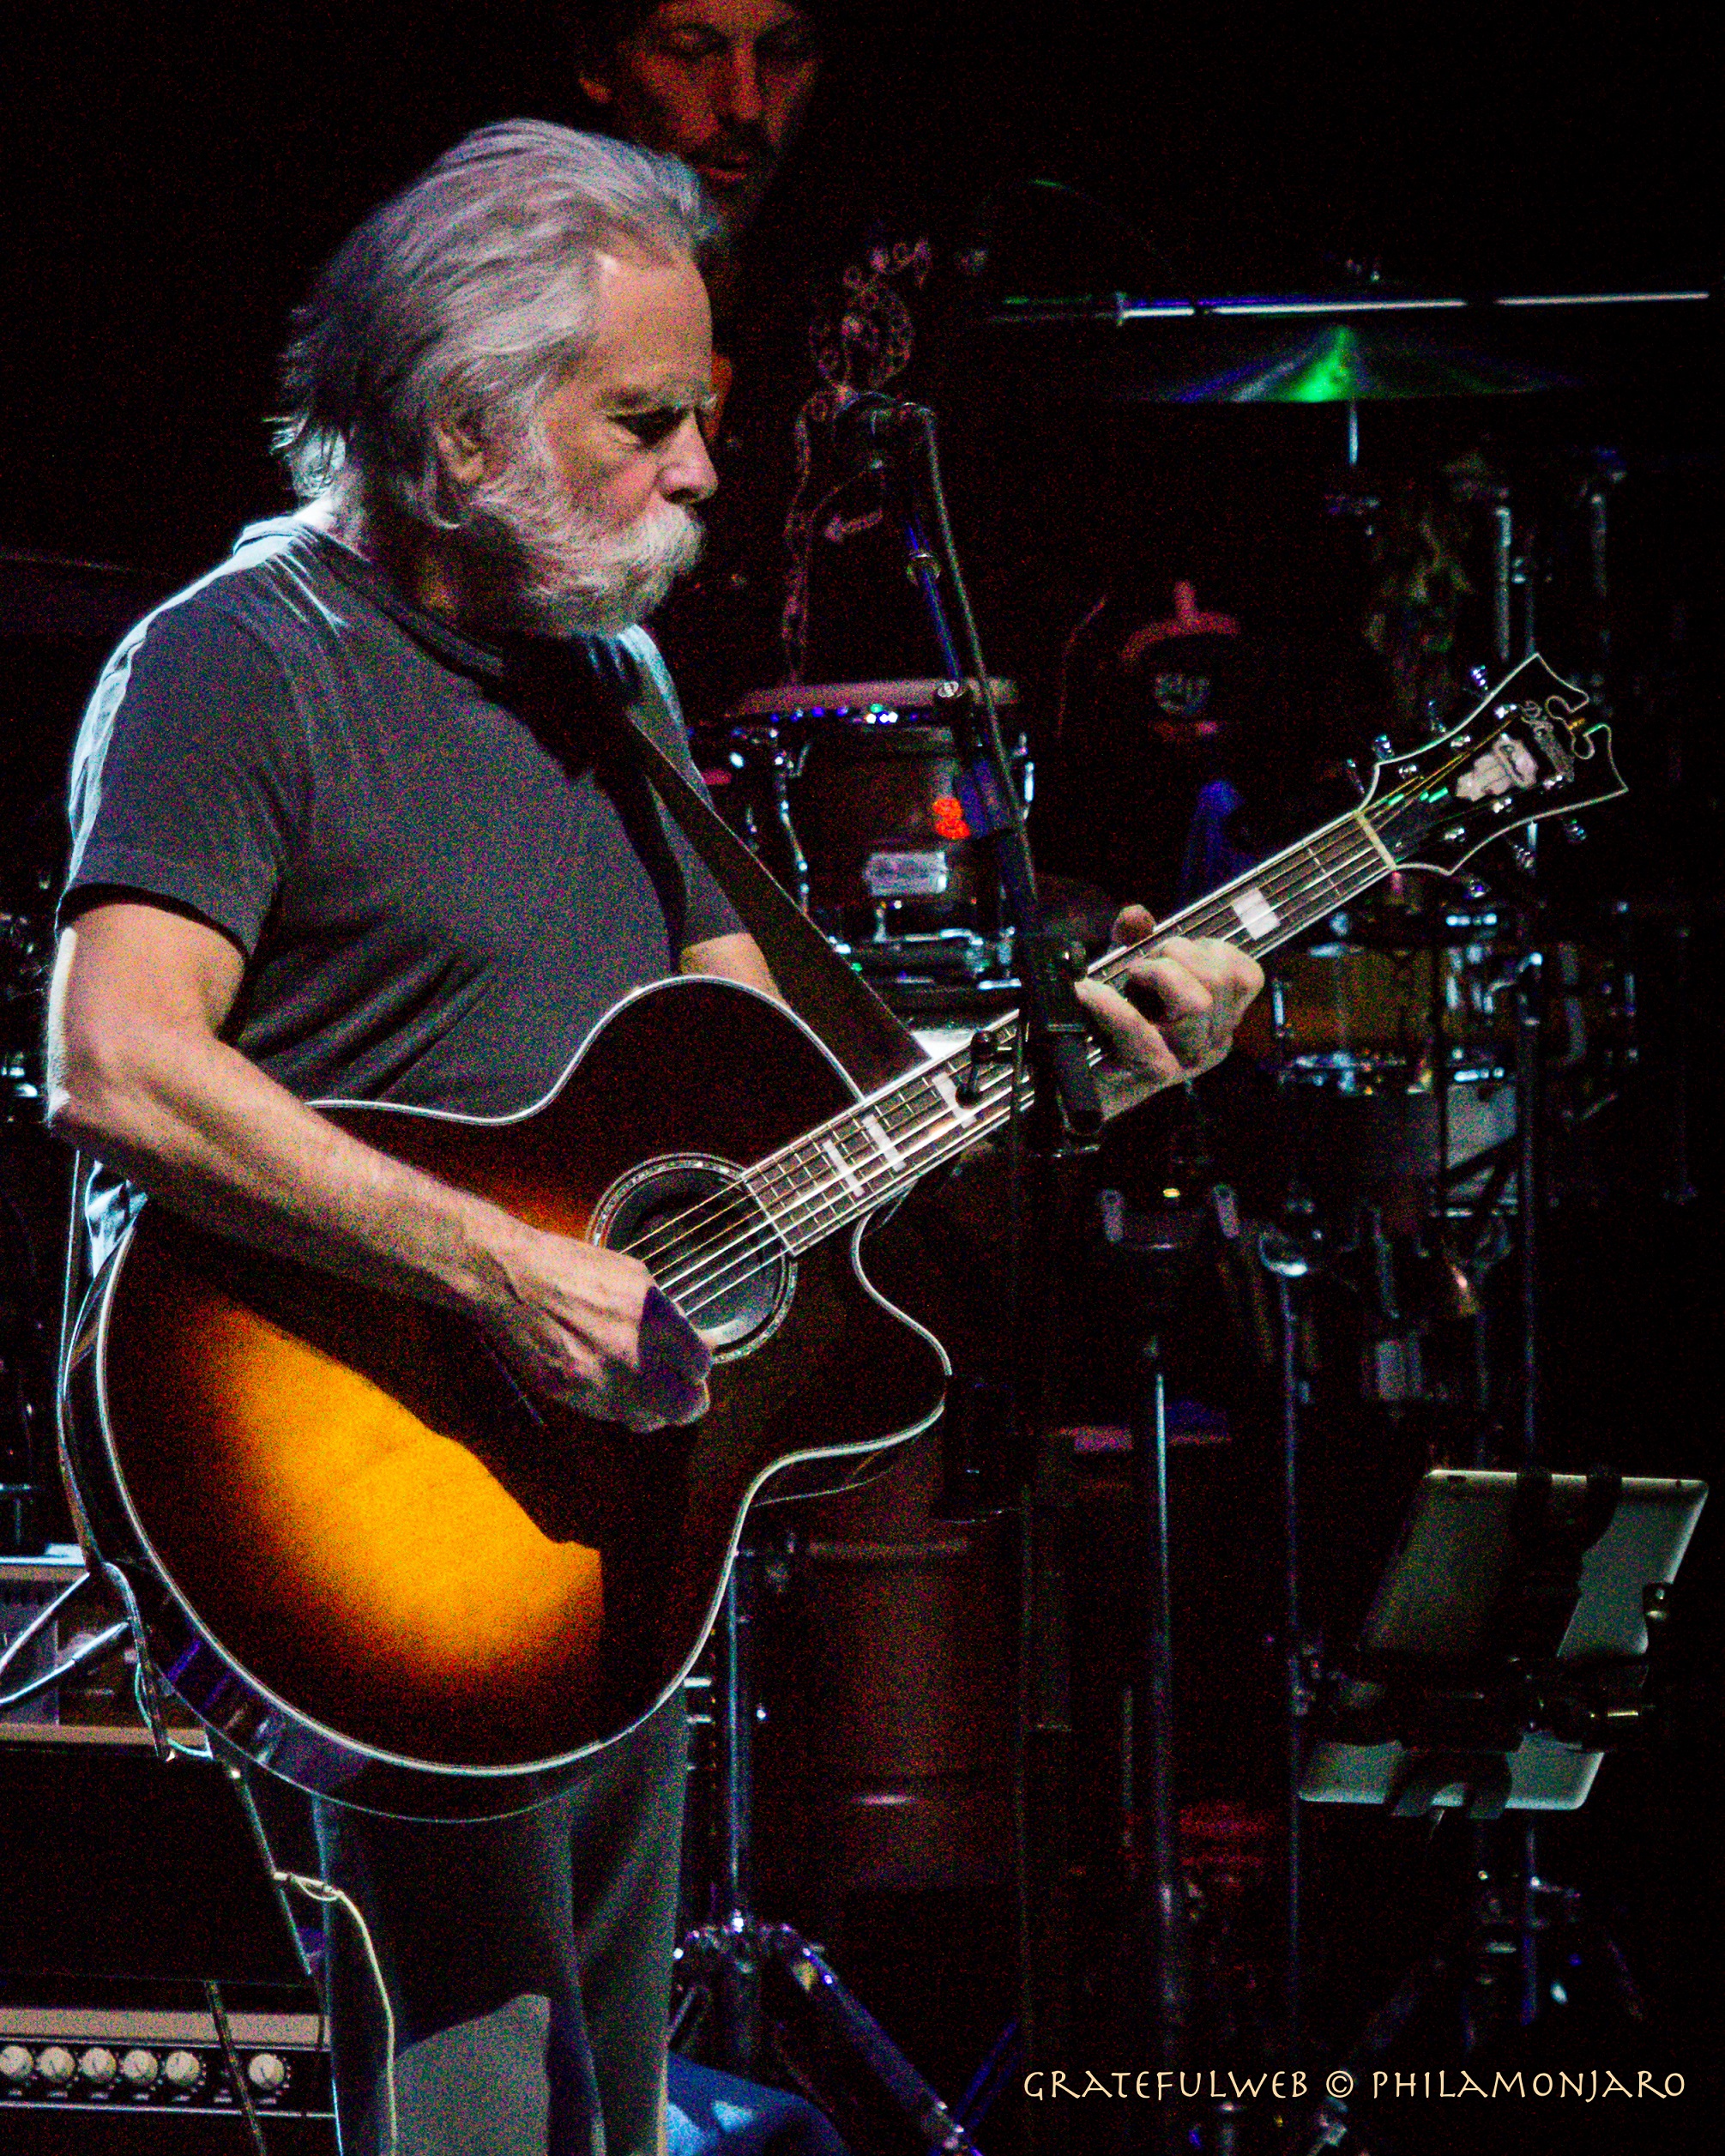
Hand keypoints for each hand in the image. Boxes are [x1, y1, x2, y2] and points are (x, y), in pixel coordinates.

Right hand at [477, 1226, 711, 1433]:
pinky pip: (609, 1415)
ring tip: (643, 1385)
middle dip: (690, 1400)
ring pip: (647, 1419)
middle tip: (683, 1389)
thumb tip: (698, 1340)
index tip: (691, 1362)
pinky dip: (617, 1404)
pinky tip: (609, 1380)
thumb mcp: (633, 1276)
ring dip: (652, 1407)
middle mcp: (632, 1356)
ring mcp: (600, 1382)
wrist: (512, 1280)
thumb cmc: (572, 1269)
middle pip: (685, 1407)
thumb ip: (668, 1314)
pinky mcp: (571, 1396)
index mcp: (654, 1317)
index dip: (699, 1365)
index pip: (700, 1364)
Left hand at [1074, 904, 1263, 1110]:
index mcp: (1220, 1019)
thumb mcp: (1131, 973)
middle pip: (1219, 981)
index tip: (1173, 950)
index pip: (1246, 975)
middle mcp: (1212, 1042)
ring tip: (1128, 979)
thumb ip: (1137, 939)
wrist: (1078, 1084)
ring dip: (1156, 974)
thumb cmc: (1112, 1024)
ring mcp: (1186, 1060)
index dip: (1211, 949)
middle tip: (1142, 963)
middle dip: (1177, 953)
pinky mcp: (1153, 1074)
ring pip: (1196, 1002)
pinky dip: (1110, 1005)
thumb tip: (1136, 916)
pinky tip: (1088, 993)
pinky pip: (1140, 1031)